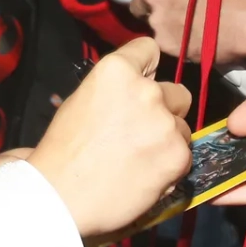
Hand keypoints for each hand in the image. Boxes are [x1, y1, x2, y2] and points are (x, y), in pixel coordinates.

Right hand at [27, 36, 193, 241]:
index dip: (146, 70)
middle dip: (164, 109)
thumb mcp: (81, 101)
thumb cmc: (62, 151)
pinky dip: (169, 166)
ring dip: (168, 140)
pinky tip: (145, 176)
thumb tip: (135, 91)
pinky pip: (185, 156)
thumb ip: (116, 89)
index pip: (149, 50)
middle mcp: (147, 90)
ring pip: (183, 127)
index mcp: (117, 70)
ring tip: (139, 161)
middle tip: (140, 133)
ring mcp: (165, 123)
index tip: (140, 87)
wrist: (60, 196)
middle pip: (177, 92)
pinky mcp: (178, 155)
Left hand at [112, 0, 245, 64]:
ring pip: (148, 23)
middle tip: (172, 7)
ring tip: (186, 23)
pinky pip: (160, 41)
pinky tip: (189, 36)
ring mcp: (157, 23)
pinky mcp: (165, 45)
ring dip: (161, 23)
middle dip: (149, 5)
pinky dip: (171, 40)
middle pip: (134, 1)